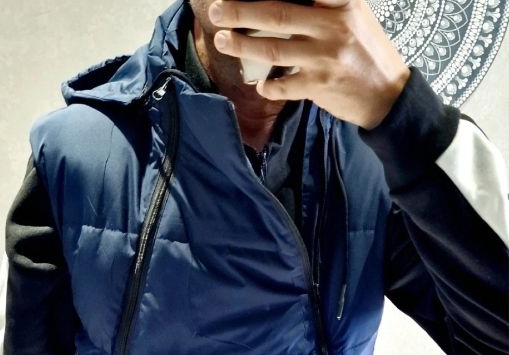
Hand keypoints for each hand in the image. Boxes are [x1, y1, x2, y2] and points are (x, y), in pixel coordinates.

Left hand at [208, 0, 411, 128]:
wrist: (389, 94)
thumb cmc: (366, 52)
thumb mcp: (352, 16)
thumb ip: (323, 7)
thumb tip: (277, 9)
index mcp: (342, 3)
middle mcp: (332, 26)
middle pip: (277, 15)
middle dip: (241, 12)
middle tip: (218, 11)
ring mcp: (325, 57)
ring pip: (274, 50)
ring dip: (242, 46)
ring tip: (221, 40)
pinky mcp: (320, 86)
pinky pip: (284, 86)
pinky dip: (269, 86)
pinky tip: (261, 84)